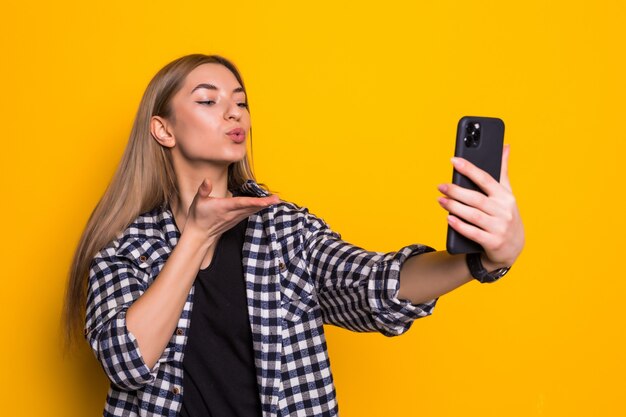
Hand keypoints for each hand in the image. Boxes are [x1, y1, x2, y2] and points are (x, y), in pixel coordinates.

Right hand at [184, 178, 280, 240]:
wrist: (200, 234)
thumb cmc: (198, 217)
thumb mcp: (198, 201)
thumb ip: (203, 190)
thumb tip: (207, 180)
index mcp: (224, 207)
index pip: (242, 203)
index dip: (254, 202)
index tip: (265, 201)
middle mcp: (232, 213)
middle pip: (251, 207)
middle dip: (265, 203)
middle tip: (277, 198)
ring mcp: (235, 218)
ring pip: (252, 210)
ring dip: (264, 205)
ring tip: (275, 200)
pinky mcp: (236, 220)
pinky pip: (249, 213)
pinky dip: (258, 208)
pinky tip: (264, 204)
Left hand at [437, 144, 524, 267]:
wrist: (513, 248)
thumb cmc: (505, 216)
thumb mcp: (507, 194)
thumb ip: (502, 172)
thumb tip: (505, 146)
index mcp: (506, 197)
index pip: (486, 179)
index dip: (469, 169)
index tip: (454, 161)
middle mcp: (503, 211)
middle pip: (476, 198)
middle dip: (456, 191)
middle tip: (440, 186)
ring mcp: (499, 228)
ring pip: (472, 215)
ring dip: (454, 207)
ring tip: (440, 200)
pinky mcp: (492, 242)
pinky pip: (473, 233)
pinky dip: (460, 225)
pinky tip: (448, 218)